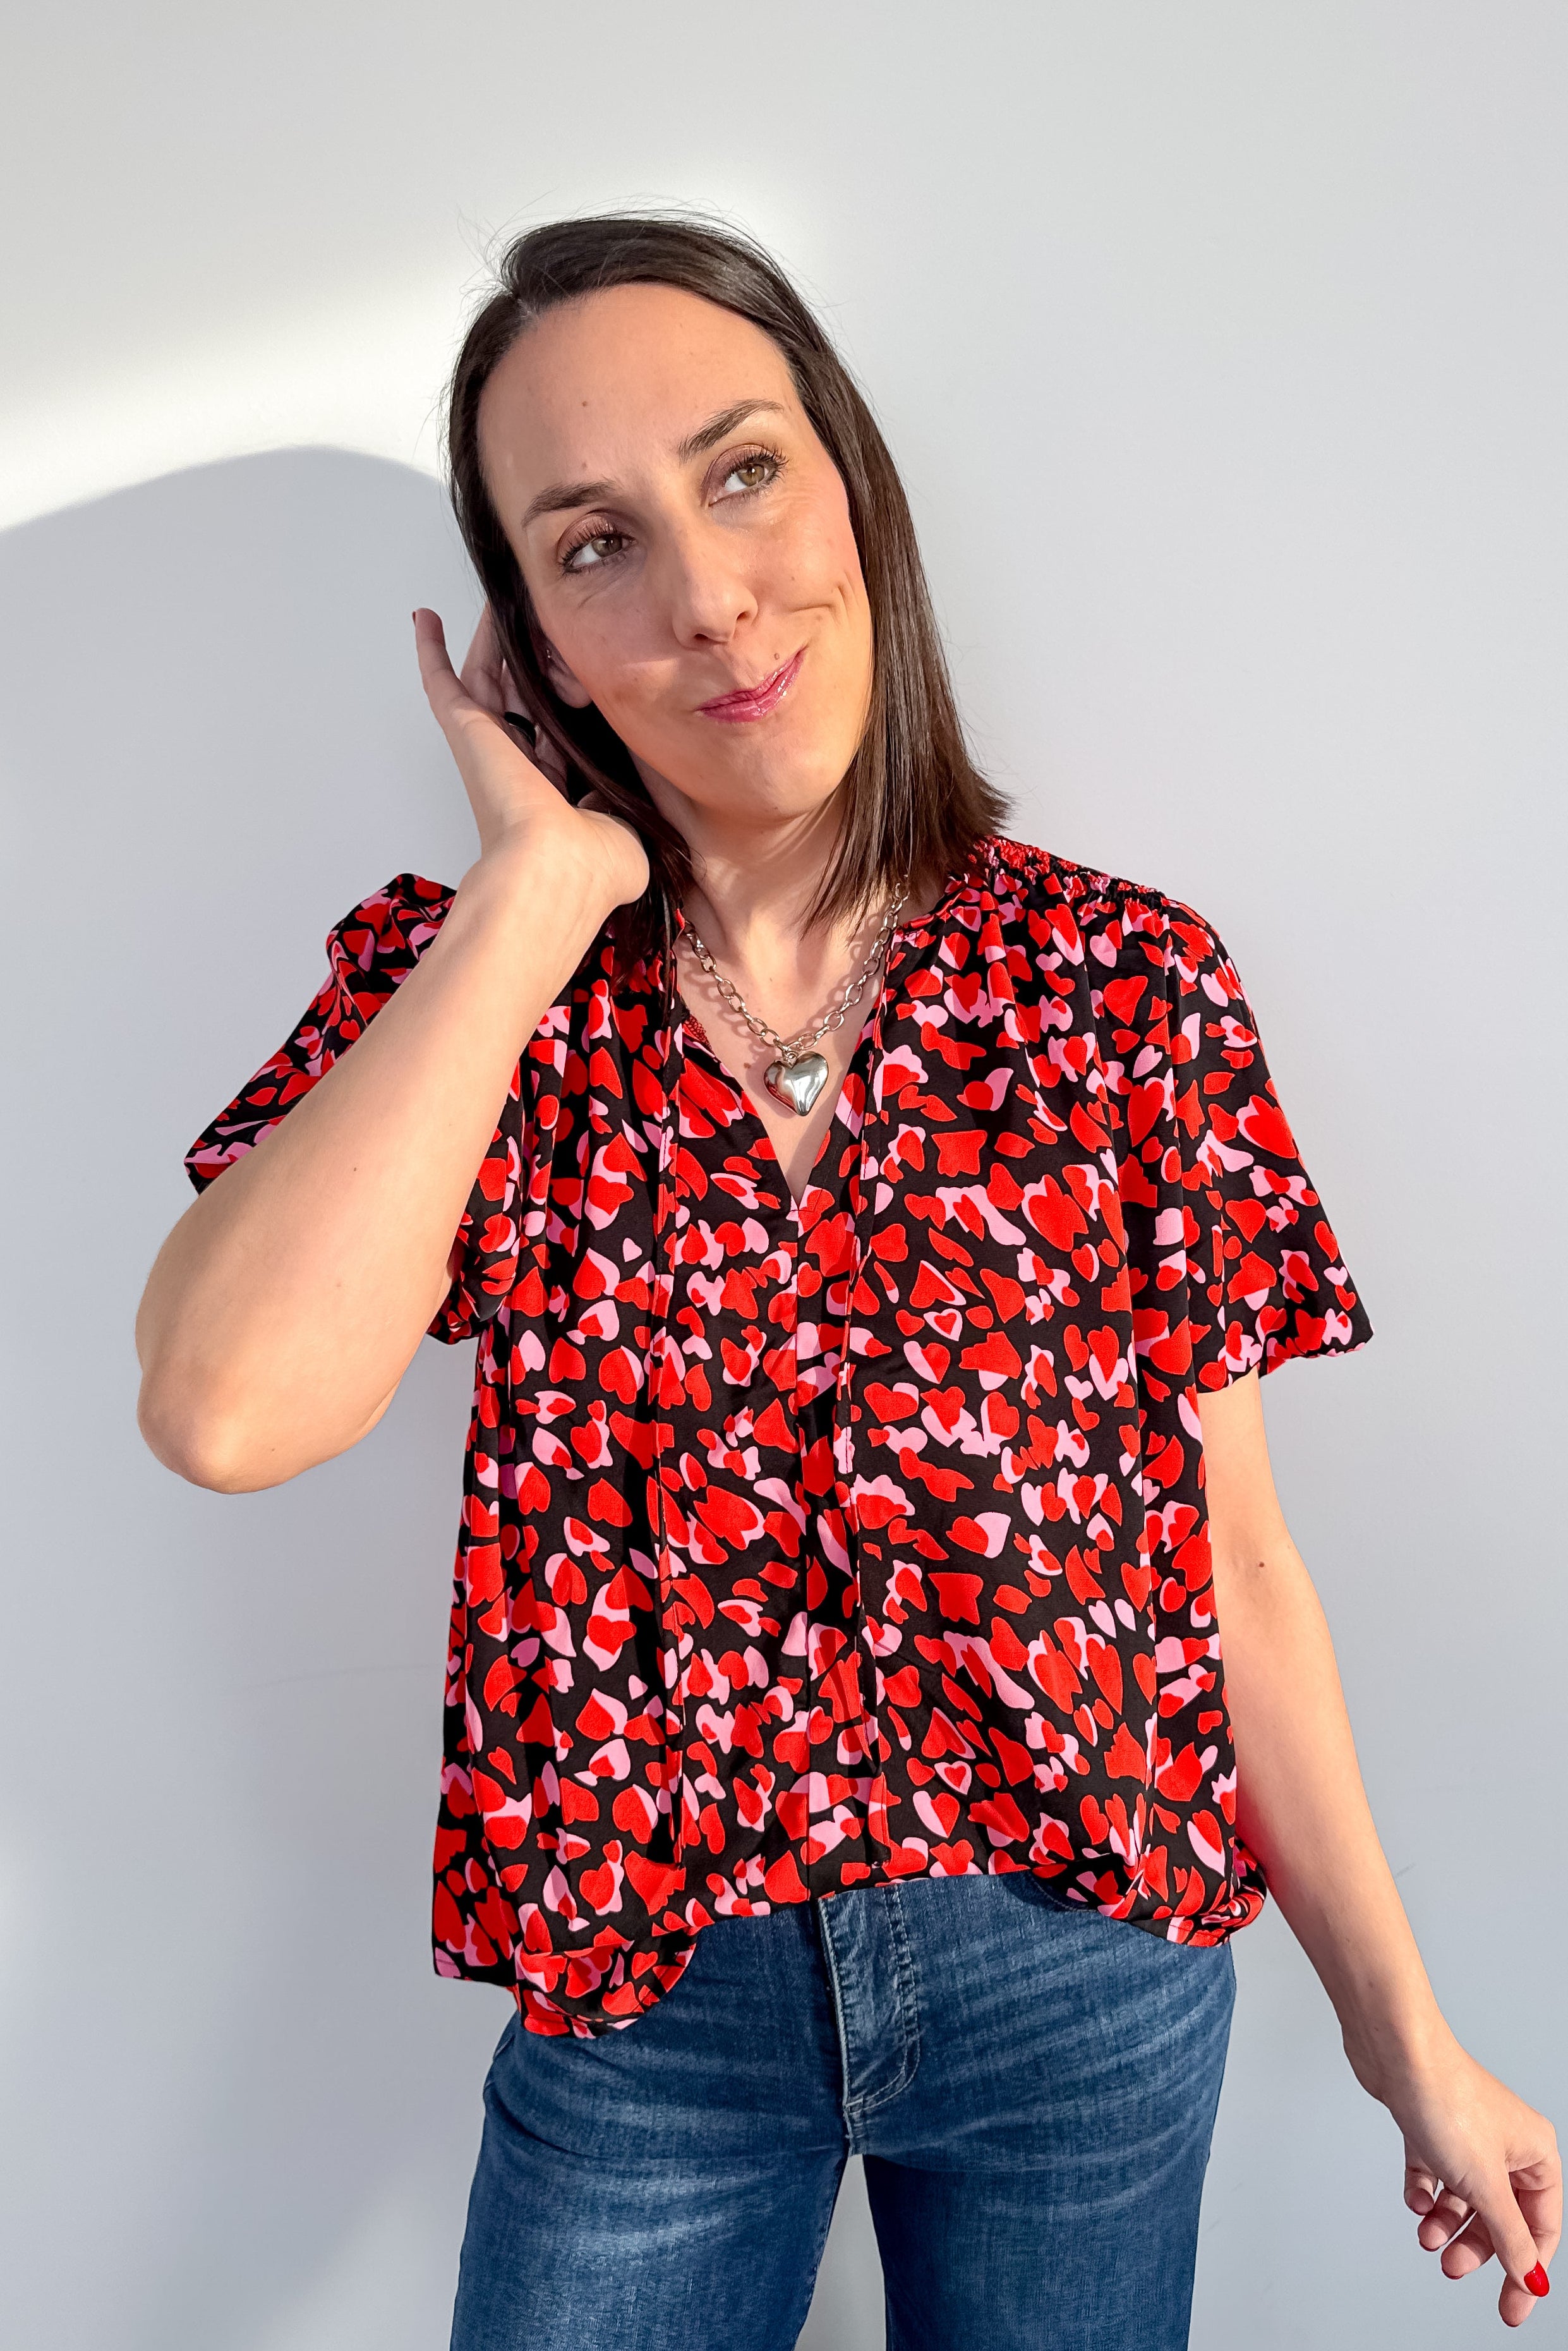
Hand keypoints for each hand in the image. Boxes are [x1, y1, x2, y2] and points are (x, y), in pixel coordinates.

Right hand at [412, 606, 647, 907]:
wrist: (555, 873)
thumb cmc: (591, 868)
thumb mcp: (630, 832)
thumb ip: (629, 802)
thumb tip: (632, 783)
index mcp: (555, 797)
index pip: (554, 738)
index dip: (564, 704)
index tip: (573, 675)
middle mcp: (518, 772)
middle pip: (519, 700)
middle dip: (527, 662)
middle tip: (534, 622)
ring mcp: (490, 752)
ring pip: (486, 681)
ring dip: (490, 643)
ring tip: (496, 604)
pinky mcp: (468, 736)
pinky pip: (444, 685)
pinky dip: (431, 652)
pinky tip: (427, 620)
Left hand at [1390, 2038, 1558, 2323]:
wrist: (1395, 2051)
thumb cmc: (1446, 2100)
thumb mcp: (1485, 2185)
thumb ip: (1511, 2237)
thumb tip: (1530, 2280)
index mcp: (1534, 2152)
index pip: (1540, 2226)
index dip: (1525, 2269)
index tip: (1509, 2308)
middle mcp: (1505, 2141)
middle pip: (1499, 2214)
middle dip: (1476, 2245)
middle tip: (1451, 2267)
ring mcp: (1466, 2132)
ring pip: (1464, 2195)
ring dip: (1445, 2222)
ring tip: (1426, 2235)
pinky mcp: (1430, 2124)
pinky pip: (1433, 2172)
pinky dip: (1423, 2191)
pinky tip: (1414, 2198)